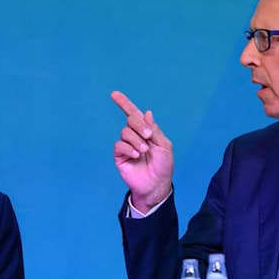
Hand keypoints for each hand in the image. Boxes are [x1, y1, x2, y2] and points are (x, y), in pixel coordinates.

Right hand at [111, 91, 172, 212]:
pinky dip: (128, 148)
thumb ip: (155, 129)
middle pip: (130, 119)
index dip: (124, 103)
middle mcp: (135, 136)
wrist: (156, 185)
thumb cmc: (163, 166)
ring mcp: (126, 146)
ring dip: (136, 140)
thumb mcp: (164, 145)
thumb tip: (147, 113)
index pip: (134, 114)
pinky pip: (119, 145)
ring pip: (125, 132)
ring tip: (143, 151)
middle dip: (139, 125)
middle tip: (148, 136)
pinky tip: (136, 155)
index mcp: (146, 131)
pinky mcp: (120, 156)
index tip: (114, 94)